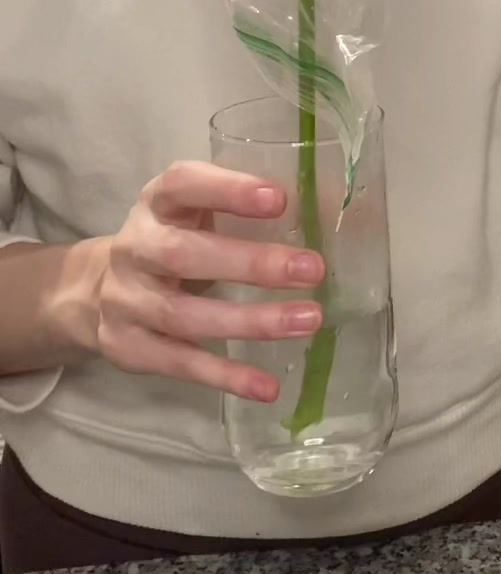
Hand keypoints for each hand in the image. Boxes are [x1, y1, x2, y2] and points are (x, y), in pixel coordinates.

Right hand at [94, 163, 324, 401]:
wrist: (98, 288)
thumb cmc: (173, 239)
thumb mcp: (195, 212)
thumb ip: (244, 210)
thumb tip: (329, 206)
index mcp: (156, 203)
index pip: (182, 185)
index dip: (227, 190)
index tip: (279, 199)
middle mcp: (134, 248)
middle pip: (182, 254)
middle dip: (250, 263)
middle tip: (312, 269)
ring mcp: (126, 301)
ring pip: (183, 316)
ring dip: (251, 322)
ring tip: (308, 320)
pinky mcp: (128, 347)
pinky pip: (180, 364)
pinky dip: (226, 377)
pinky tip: (268, 388)